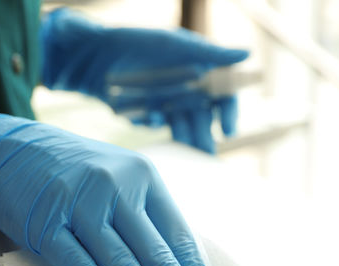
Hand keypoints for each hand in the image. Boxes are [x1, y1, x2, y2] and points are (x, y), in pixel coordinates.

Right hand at [0, 111, 220, 265]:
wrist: (4, 148)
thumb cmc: (68, 171)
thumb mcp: (116, 180)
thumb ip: (144, 219)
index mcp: (142, 178)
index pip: (180, 238)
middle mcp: (116, 186)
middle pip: (156, 253)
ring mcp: (80, 203)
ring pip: (122, 261)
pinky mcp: (46, 221)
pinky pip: (79, 262)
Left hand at [40, 8, 248, 153]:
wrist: (91, 54)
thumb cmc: (136, 40)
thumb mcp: (173, 44)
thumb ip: (210, 52)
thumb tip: (247, 54)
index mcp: (199, 67)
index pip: (223, 93)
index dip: (228, 112)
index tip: (227, 130)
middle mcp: (185, 86)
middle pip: (203, 116)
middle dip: (206, 134)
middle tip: (205, 150)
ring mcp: (166, 101)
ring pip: (183, 125)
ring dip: (186, 137)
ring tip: (185, 145)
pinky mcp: (146, 112)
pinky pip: (156, 124)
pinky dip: (155, 122)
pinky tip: (150, 115)